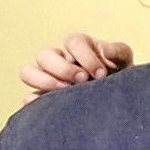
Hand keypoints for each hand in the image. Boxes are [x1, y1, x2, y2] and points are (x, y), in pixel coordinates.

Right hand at [18, 33, 132, 100]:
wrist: (115, 98)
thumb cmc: (117, 75)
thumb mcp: (122, 61)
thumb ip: (118, 51)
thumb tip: (106, 51)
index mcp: (76, 46)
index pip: (73, 42)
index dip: (86, 57)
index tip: (101, 74)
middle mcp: (57, 59)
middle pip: (44, 55)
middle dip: (63, 68)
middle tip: (83, 81)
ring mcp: (46, 77)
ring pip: (27, 72)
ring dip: (44, 81)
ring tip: (65, 92)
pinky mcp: (42, 98)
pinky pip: (27, 97)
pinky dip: (34, 102)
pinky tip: (51, 107)